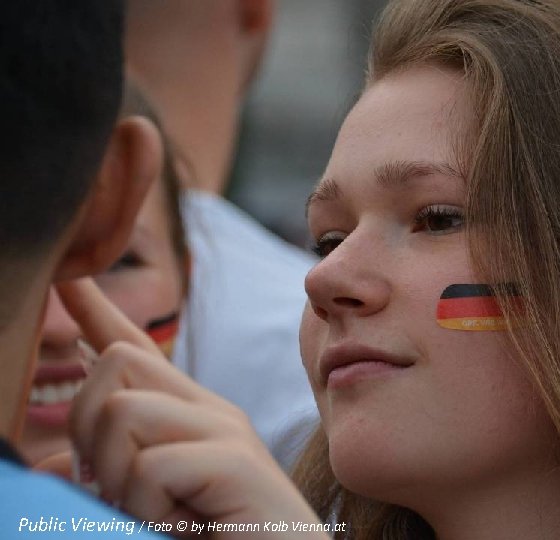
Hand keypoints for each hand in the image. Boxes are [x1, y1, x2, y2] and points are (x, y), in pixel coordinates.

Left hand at [60, 278, 327, 538]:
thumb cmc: (220, 538)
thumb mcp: (146, 507)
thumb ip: (106, 480)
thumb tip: (48, 470)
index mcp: (189, 417)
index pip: (137, 350)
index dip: (97, 312)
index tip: (69, 281)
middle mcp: (209, 411)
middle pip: (116, 362)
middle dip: (85, 425)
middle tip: (110, 488)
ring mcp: (225, 430)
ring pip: (122, 411)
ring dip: (116, 479)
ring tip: (156, 514)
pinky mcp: (235, 459)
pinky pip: (151, 466)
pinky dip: (149, 508)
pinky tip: (185, 526)